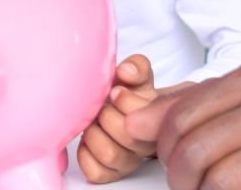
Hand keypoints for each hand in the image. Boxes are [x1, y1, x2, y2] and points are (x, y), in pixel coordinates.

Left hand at [77, 54, 159, 182]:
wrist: (125, 111)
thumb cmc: (129, 94)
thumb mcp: (137, 77)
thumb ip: (136, 68)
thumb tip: (126, 71)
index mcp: (155, 119)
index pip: (144, 115)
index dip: (124, 99)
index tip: (115, 91)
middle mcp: (144, 144)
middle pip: (126, 135)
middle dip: (106, 115)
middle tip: (100, 107)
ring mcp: (129, 160)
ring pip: (110, 155)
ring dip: (94, 134)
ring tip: (92, 124)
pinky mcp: (111, 172)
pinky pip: (96, 172)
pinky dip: (85, 155)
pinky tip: (86, 142)